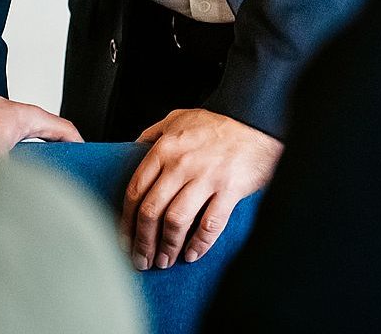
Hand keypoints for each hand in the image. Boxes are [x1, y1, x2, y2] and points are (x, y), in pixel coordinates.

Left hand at [121, 108, 280, 270]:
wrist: (256, 123)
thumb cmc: (216, 124)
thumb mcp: (178, 118)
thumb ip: (153, 134)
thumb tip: (132, 151)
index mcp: (164, 149)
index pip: (135, 191)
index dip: (126, 221)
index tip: (124, 240)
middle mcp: (181, 164)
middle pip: (151, 211)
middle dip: (143, 242)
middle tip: (141, 260)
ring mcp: (206, 177)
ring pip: (176, 221)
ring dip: (166, 247)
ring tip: (163, 261)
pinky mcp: (230, 189)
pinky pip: (209, 224)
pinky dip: (199, 244)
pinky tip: (192, 255)